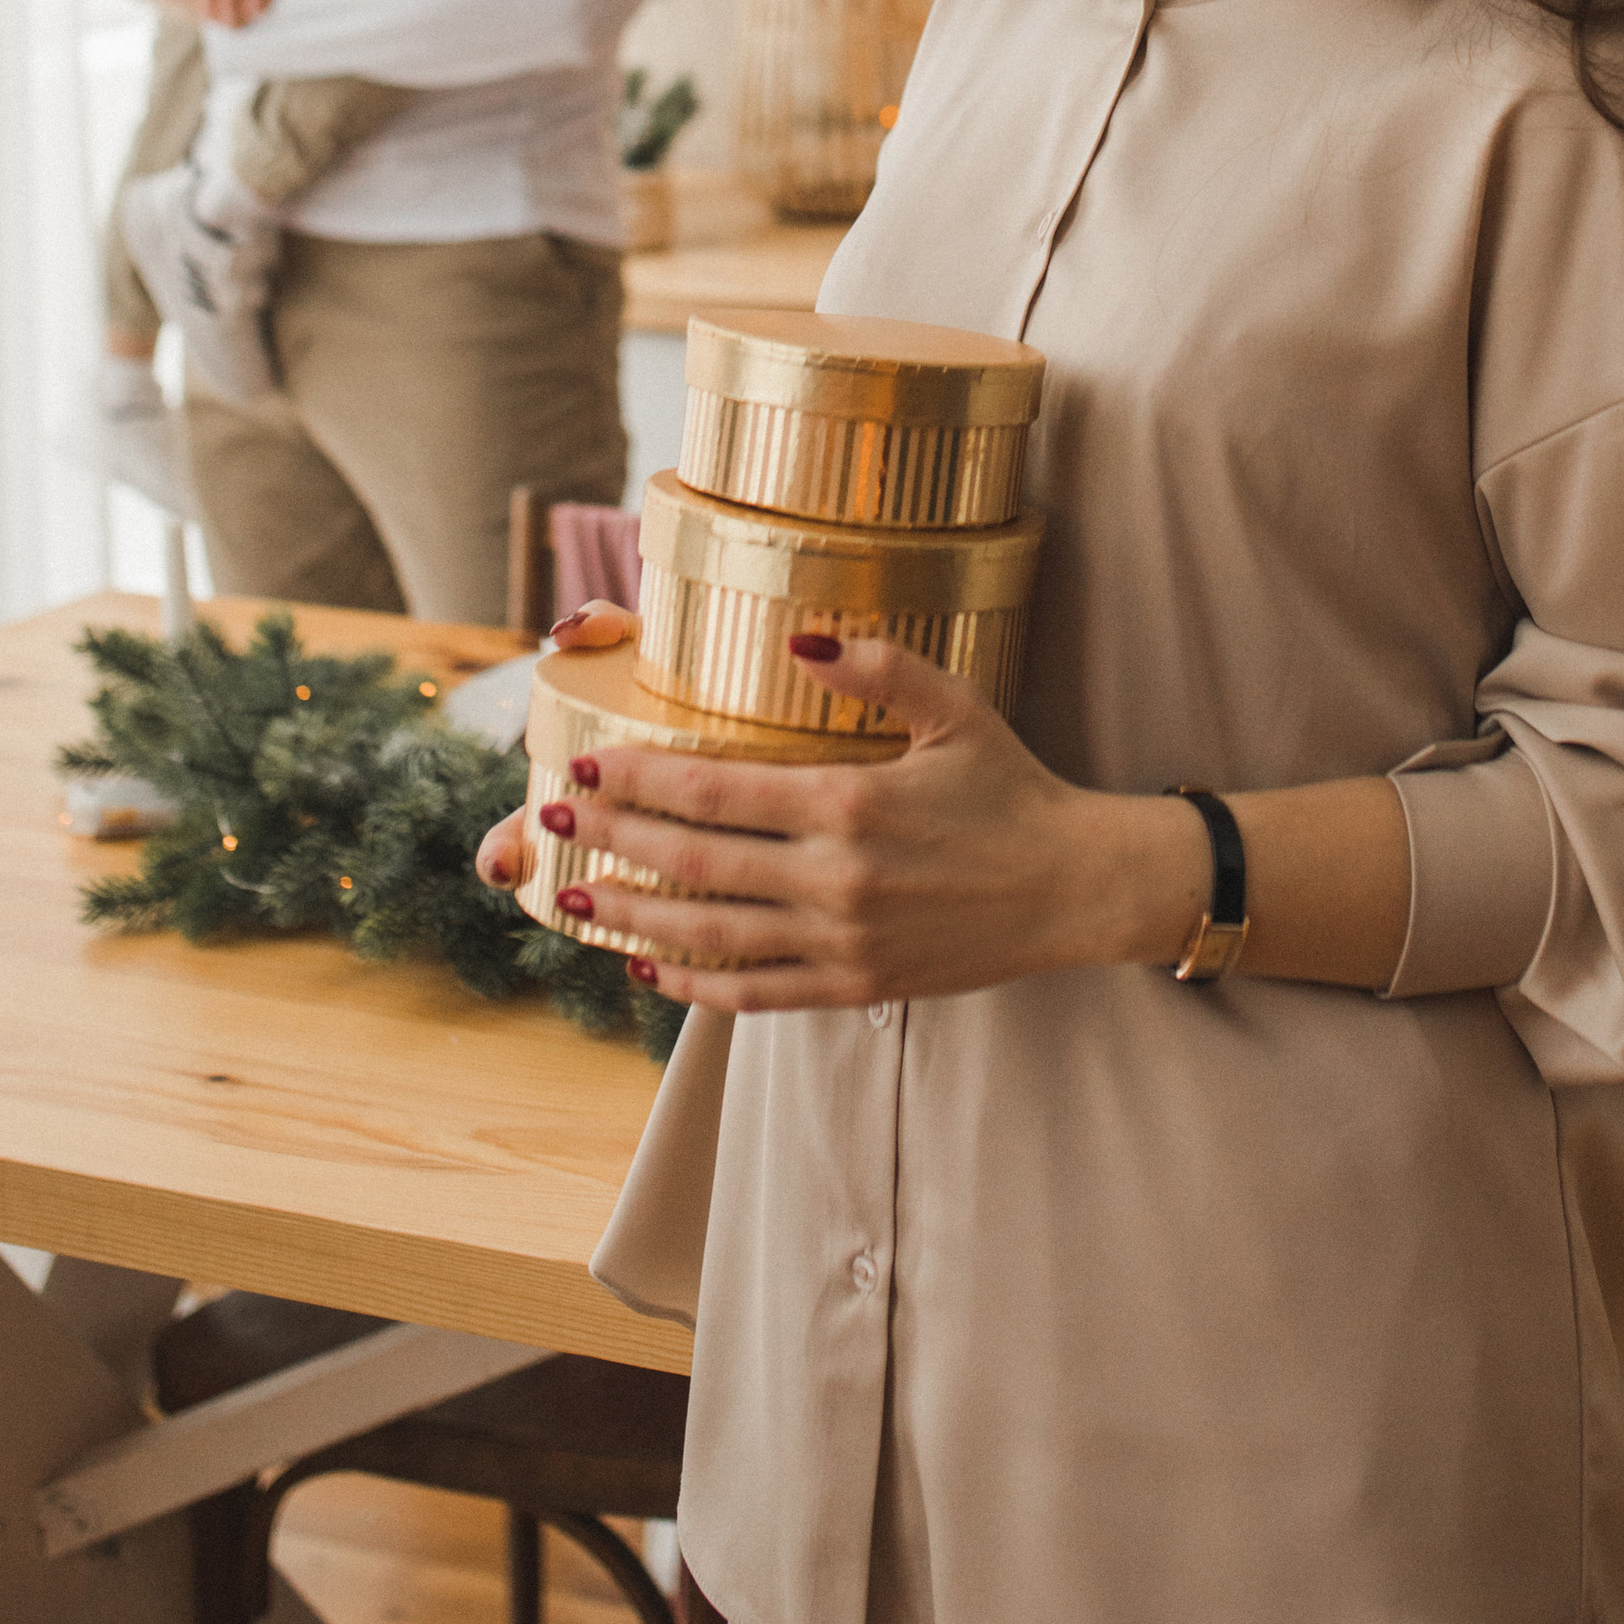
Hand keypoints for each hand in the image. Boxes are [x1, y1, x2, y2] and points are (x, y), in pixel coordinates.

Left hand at [483, 635, 1200, 1012]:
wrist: (1073, 887)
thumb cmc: (1011, 788)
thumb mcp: (956, 707)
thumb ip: (878, 666)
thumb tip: (799, 632)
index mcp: (850, 804)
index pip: (716, 792)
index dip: (641, 782)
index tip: (587, 767)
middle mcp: (835, 880)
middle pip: (695, 862)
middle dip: (612, 841)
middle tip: (550, 823)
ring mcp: (842, 942)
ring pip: (711, 934)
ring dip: (634, 917)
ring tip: (574, 900)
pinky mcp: (855, 986)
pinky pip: (756, 992)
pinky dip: (695, 985)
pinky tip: (651, 968)